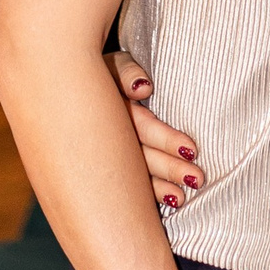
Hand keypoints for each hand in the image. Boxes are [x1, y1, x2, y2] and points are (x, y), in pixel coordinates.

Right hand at [106, 51, 202, 211]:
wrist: (72, 87)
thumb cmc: (105, 73)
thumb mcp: (113, 66)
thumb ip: (127, 73)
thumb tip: (143, 87)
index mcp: (112, 111)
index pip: (143, 127)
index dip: (166, 139)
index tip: (192, 150)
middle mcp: (109, 137)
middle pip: (140, 156)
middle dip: (169, 168)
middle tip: (197, 178)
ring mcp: (108, 155)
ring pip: (133, 175)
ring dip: (158, 188)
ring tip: (182, 198)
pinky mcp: (110, 168)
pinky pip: (127, 185)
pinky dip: (147, 194)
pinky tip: (166, 203)